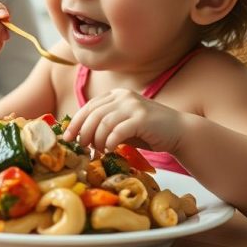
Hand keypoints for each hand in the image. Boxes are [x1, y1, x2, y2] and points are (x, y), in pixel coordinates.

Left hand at [62, 88, 185, 153]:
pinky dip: (110, 141)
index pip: (89, 106)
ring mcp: (133, 105)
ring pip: (103, 122)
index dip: (75, 122)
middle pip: (93, 114)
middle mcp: (123, 96)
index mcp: (116, 95)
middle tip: (81, 147)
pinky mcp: (142, 118)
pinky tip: (109, 150)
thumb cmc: (148, 131)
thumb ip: (104, 126)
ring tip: (97, 151)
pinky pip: (118, 130)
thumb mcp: (122, 125)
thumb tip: (79, 137)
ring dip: (96, 139)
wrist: (180, 132)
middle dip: (83, 132)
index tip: (67, 137)